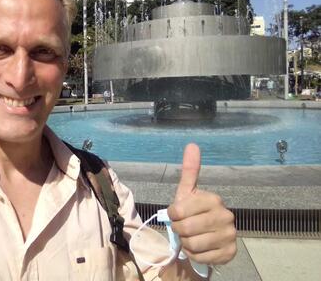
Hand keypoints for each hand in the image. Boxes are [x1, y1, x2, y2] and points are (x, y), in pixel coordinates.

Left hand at [167, 143, 236, 264]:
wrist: (206, 236)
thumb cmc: (192, 211)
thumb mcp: (187, 192)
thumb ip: (190, 170)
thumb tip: (192, 144)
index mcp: (213, 199)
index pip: (178, 211)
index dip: (173, 215)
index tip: (178, 214)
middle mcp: (226, 216)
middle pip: (184, 229)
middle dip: (179, 230)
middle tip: (184, 228)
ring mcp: (230, 235)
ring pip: (192, 245)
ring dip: (186, 244)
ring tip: (192, 237)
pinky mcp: (230, 253)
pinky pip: (201, 257)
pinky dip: (195, 255)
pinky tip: (200, 248)